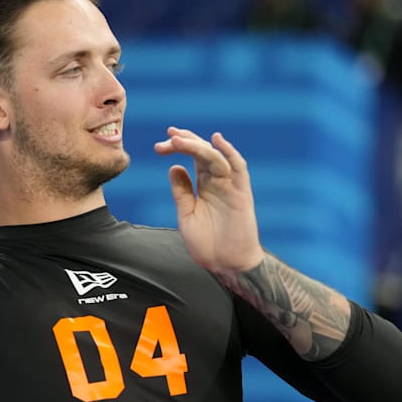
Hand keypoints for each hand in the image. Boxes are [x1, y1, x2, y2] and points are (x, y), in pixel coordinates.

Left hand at [154, 127, 262, 274]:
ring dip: (198, 145)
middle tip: (167, 137)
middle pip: (203, 152)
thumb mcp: (186, 214)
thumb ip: (182, 191)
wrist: (225, 264)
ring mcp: (230, 186)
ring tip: (179, 139)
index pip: (192, 157)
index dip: (178, 147)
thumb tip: (174, 166)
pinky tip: (217, 141)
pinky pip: (239, 169)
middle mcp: (218, 181)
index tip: (160, 145)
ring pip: (216, 157)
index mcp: (204, 185)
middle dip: (185, 142)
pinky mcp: (242, 194)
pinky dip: (230, 153)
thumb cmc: (207, 243)